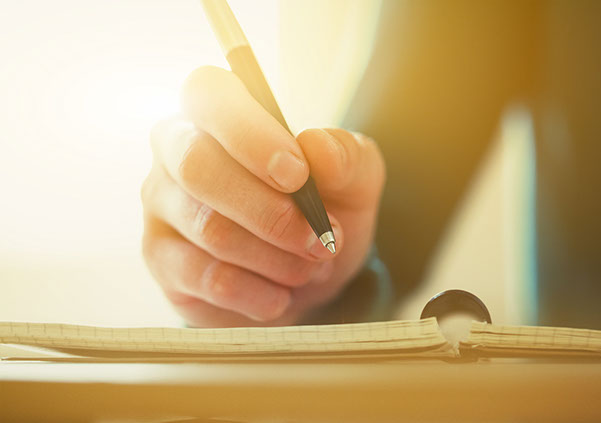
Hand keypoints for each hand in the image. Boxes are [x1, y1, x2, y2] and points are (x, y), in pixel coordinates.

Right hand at [141, 66, 384, 326]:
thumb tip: (317, 147)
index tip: (297, 175)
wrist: (308, 274)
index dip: (249, 133)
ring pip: (210, 228)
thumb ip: (345, 157)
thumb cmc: (324, 209)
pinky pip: (207, 278)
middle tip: (321, 238)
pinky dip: (257, 293)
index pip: (208, 93)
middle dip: (270, 212)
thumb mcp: (354, 180)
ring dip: (276, 256)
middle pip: (198, 167)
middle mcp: (176, 151)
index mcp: (217, 113)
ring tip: (312, 265)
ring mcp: (161, 207)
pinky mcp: (162, 260)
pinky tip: (281, 294)